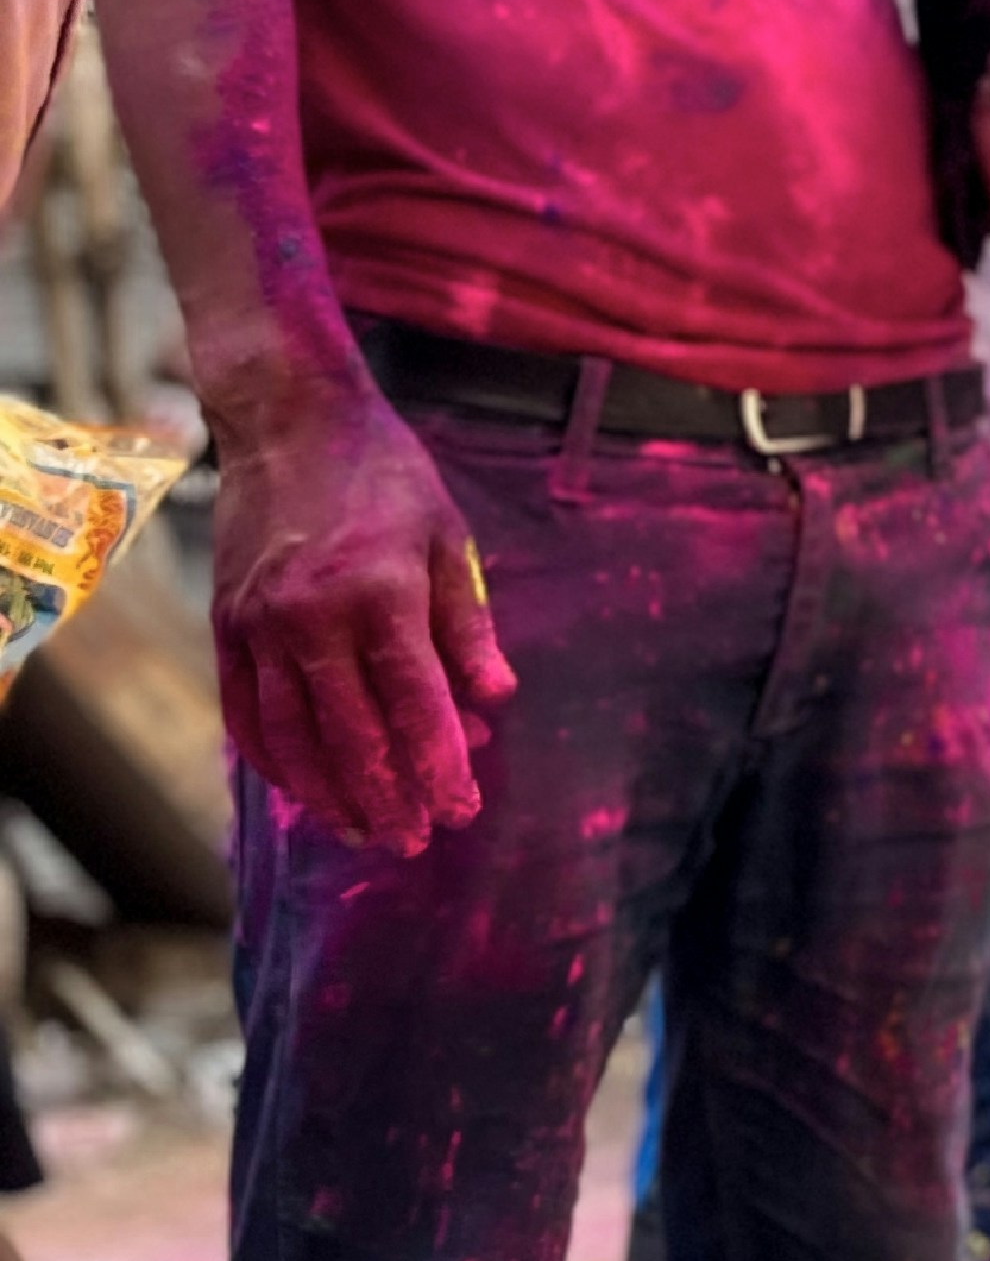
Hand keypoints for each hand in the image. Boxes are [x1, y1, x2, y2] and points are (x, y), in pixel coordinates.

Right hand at [209, 386, 516, 854]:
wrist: (288, 420)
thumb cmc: (384, 475)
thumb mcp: (446, 537)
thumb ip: (466, 625)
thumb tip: (494, 700)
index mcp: (379, 593)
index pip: (413, 702)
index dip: (438, 764)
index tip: (462, 808)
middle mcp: (310, 618)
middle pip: (349, 734)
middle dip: (386, 796)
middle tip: (414, 840)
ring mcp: (257, 626)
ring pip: (290, 736)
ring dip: (326, 794)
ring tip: (361, 831)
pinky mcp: (224, 626)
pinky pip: (244, 712)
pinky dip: (272, 759)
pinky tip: (300, 788)